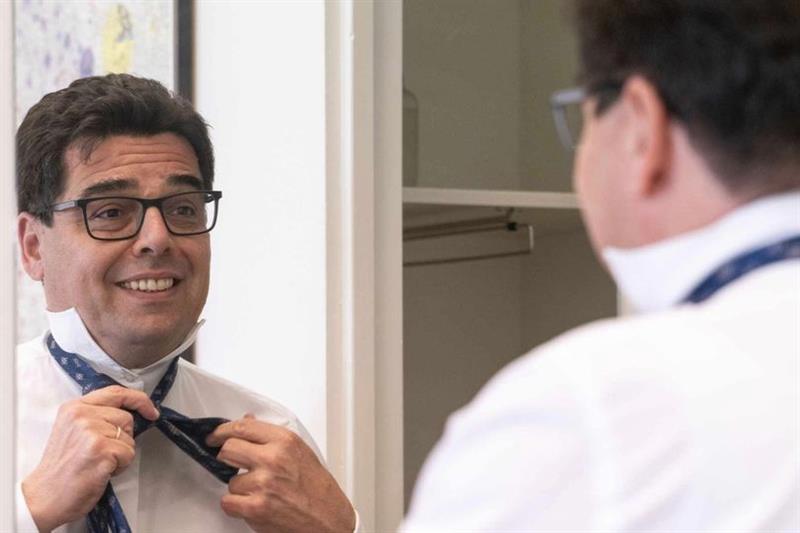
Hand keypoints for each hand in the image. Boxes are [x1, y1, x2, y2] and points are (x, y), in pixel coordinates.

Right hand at [22, 386, 159, 531]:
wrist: (44, 497)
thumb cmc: (63, 468)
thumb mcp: (73, 430)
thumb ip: (96, 416)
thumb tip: (132, 411)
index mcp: (74, 407)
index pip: (116, 392)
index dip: (138, 399)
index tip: (151, 411)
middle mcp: (82, 415)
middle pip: (126, 418)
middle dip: (123, 438)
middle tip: (100, 454)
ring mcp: (92, 432)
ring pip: (130, 438)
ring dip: (121, 454)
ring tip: (97, 463)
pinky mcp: (101, 450)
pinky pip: (129, 454)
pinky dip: (121, 466)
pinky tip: (101, 472)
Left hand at [207, 415, 355, 532]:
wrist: (328, 519)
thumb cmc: (317, 488)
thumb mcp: (300, 452)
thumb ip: (272, 437)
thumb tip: (248, 422)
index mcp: (285, 441)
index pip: (243, 427)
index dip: (222, 431)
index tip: (215, 436)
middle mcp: (273, 459)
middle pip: (228, 449)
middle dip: (227, 457)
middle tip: (232, 463)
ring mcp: (263, 483)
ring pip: (229, 481)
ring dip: (239, 487)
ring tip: (259, 491)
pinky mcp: (256, 508)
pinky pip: (228, 502)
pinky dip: (236, 506)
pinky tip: (253, 504)